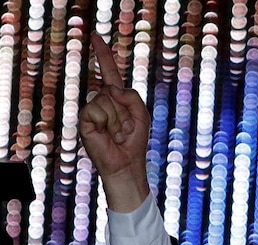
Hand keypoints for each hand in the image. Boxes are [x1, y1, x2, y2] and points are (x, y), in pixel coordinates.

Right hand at [79, 34, 150, 211]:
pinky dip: (107, 122)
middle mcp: (102, 101)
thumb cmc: (134, 141)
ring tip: (117, 133)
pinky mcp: (85, 121)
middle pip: (112, 88)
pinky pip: (96, 109)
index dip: (102, 54)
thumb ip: (131, 96)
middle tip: (125, 128)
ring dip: (117, 118)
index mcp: (116, 98)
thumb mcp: (141, 114)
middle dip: (124, 109)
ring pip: (105, 99)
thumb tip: (109, 88)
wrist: (126, 164)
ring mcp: (92, 111)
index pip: (108, 72)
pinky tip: (108, 134)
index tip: (95, 36)